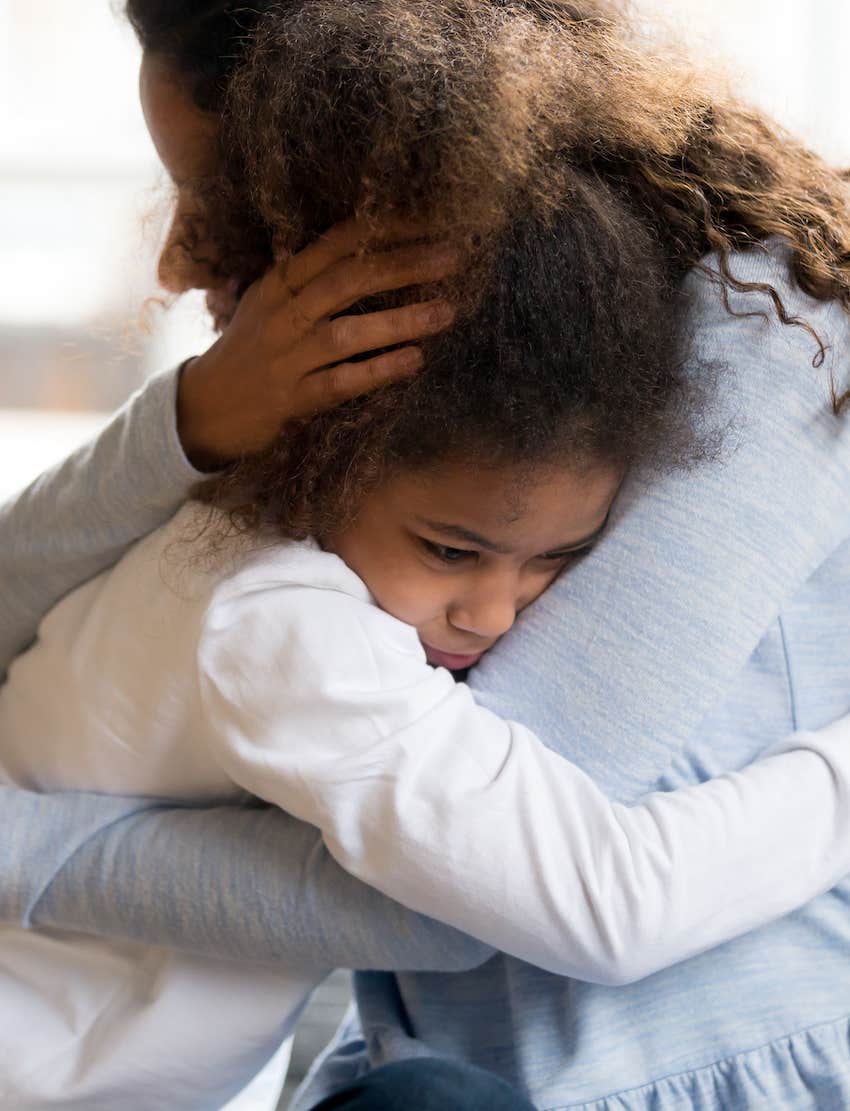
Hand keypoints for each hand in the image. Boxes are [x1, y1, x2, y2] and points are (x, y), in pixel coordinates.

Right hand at [177, 221, 457, 469]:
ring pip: (347, 332)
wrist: (204, 409)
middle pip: (348, 279)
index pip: (337, 243)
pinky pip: (341, 382)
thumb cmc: (249, 351)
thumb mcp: (269, 304)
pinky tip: (414, 360)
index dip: (386, 228)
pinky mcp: (292, 400)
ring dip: (401, 320)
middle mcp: (281, 314)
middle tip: (453, 257)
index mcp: (278, 283)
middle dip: (404, 265)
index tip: (431, 219)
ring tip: (447, 311)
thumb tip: (376, 252)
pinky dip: (379, 370)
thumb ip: (311, 280)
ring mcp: (286, 359)